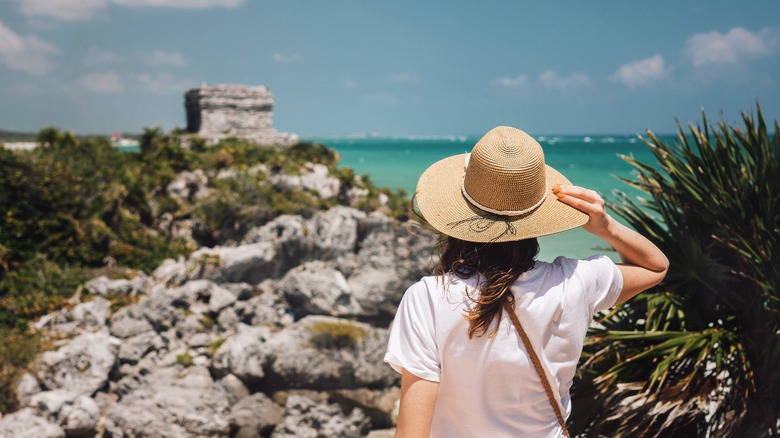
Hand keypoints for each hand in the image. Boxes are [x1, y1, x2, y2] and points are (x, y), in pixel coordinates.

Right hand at [552, 184, 611, 236]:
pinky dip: (572, 188)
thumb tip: (563, 207)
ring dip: (568, 188)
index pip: (580, 204)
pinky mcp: (594, 193)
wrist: (605, 224)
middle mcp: (598, 202)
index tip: (558, 196)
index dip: (569, 199)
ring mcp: (597, 196)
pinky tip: (563, 187)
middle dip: (567, 191)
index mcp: (597, 211)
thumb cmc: (592, 226)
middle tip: (555, 190)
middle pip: (581, 194)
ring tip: (556, 187)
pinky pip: (582, 189)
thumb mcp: (584, 223)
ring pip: (581, 190)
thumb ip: (576, 214)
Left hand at [553, 184, 668, 303]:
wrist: (610, 232)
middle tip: (553, 187)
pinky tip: (563, 201)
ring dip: (569, 194)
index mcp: (592, 197)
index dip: (565, 187)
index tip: (553, 184)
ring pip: (581, 196)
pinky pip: (583, 207)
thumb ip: (575, 208)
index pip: (577, 189)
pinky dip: (573, 203)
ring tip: (557, 193)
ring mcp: (598, 205)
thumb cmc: (593, 223)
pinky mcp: (598, 213)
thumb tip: (557, 205)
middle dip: (566, 189)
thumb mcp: (583, 215)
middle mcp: (596, 199)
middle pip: (579, 190)